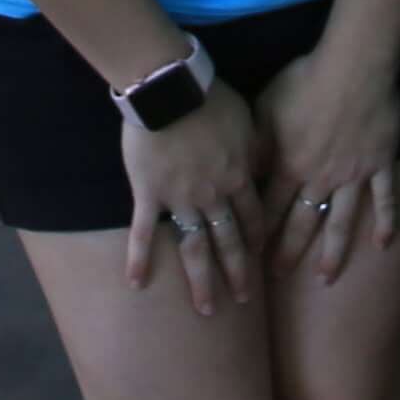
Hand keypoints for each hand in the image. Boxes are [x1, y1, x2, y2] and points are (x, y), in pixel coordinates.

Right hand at [116, 83, 266, 312]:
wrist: (171, 89)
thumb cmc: (211, 96)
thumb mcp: (248, 119)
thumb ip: (255, 147)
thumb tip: (263, 165)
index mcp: (238, 177)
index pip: (253, 216)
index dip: (257, 239)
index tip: (260, 259)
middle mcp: (213, 196)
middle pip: (228, 241)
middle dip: (237, 273)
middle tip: (243, 301)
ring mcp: (181, 199)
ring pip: (194, 248)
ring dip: (201, 281)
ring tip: (207, 310)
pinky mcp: (149, 195)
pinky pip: (144, 233)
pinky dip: (138, 259)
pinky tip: (136, 284)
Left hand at [254, 42, 399, 284]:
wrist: (352, 68)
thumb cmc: (303, 82)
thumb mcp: (266, 109)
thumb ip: (257, 145)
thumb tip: (246, 173)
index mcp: (289, 165)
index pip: (270, 206)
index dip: (259, 231)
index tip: (250, 254)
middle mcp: (320, 178)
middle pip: (302, 222)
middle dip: (288, 251)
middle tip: (279, 276)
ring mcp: (354, 175)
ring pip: (342, 221)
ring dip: (333, 251)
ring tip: (327, 277)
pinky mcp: (380, 164)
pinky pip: (384, 198)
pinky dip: (386, 221)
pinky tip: (383, 244)